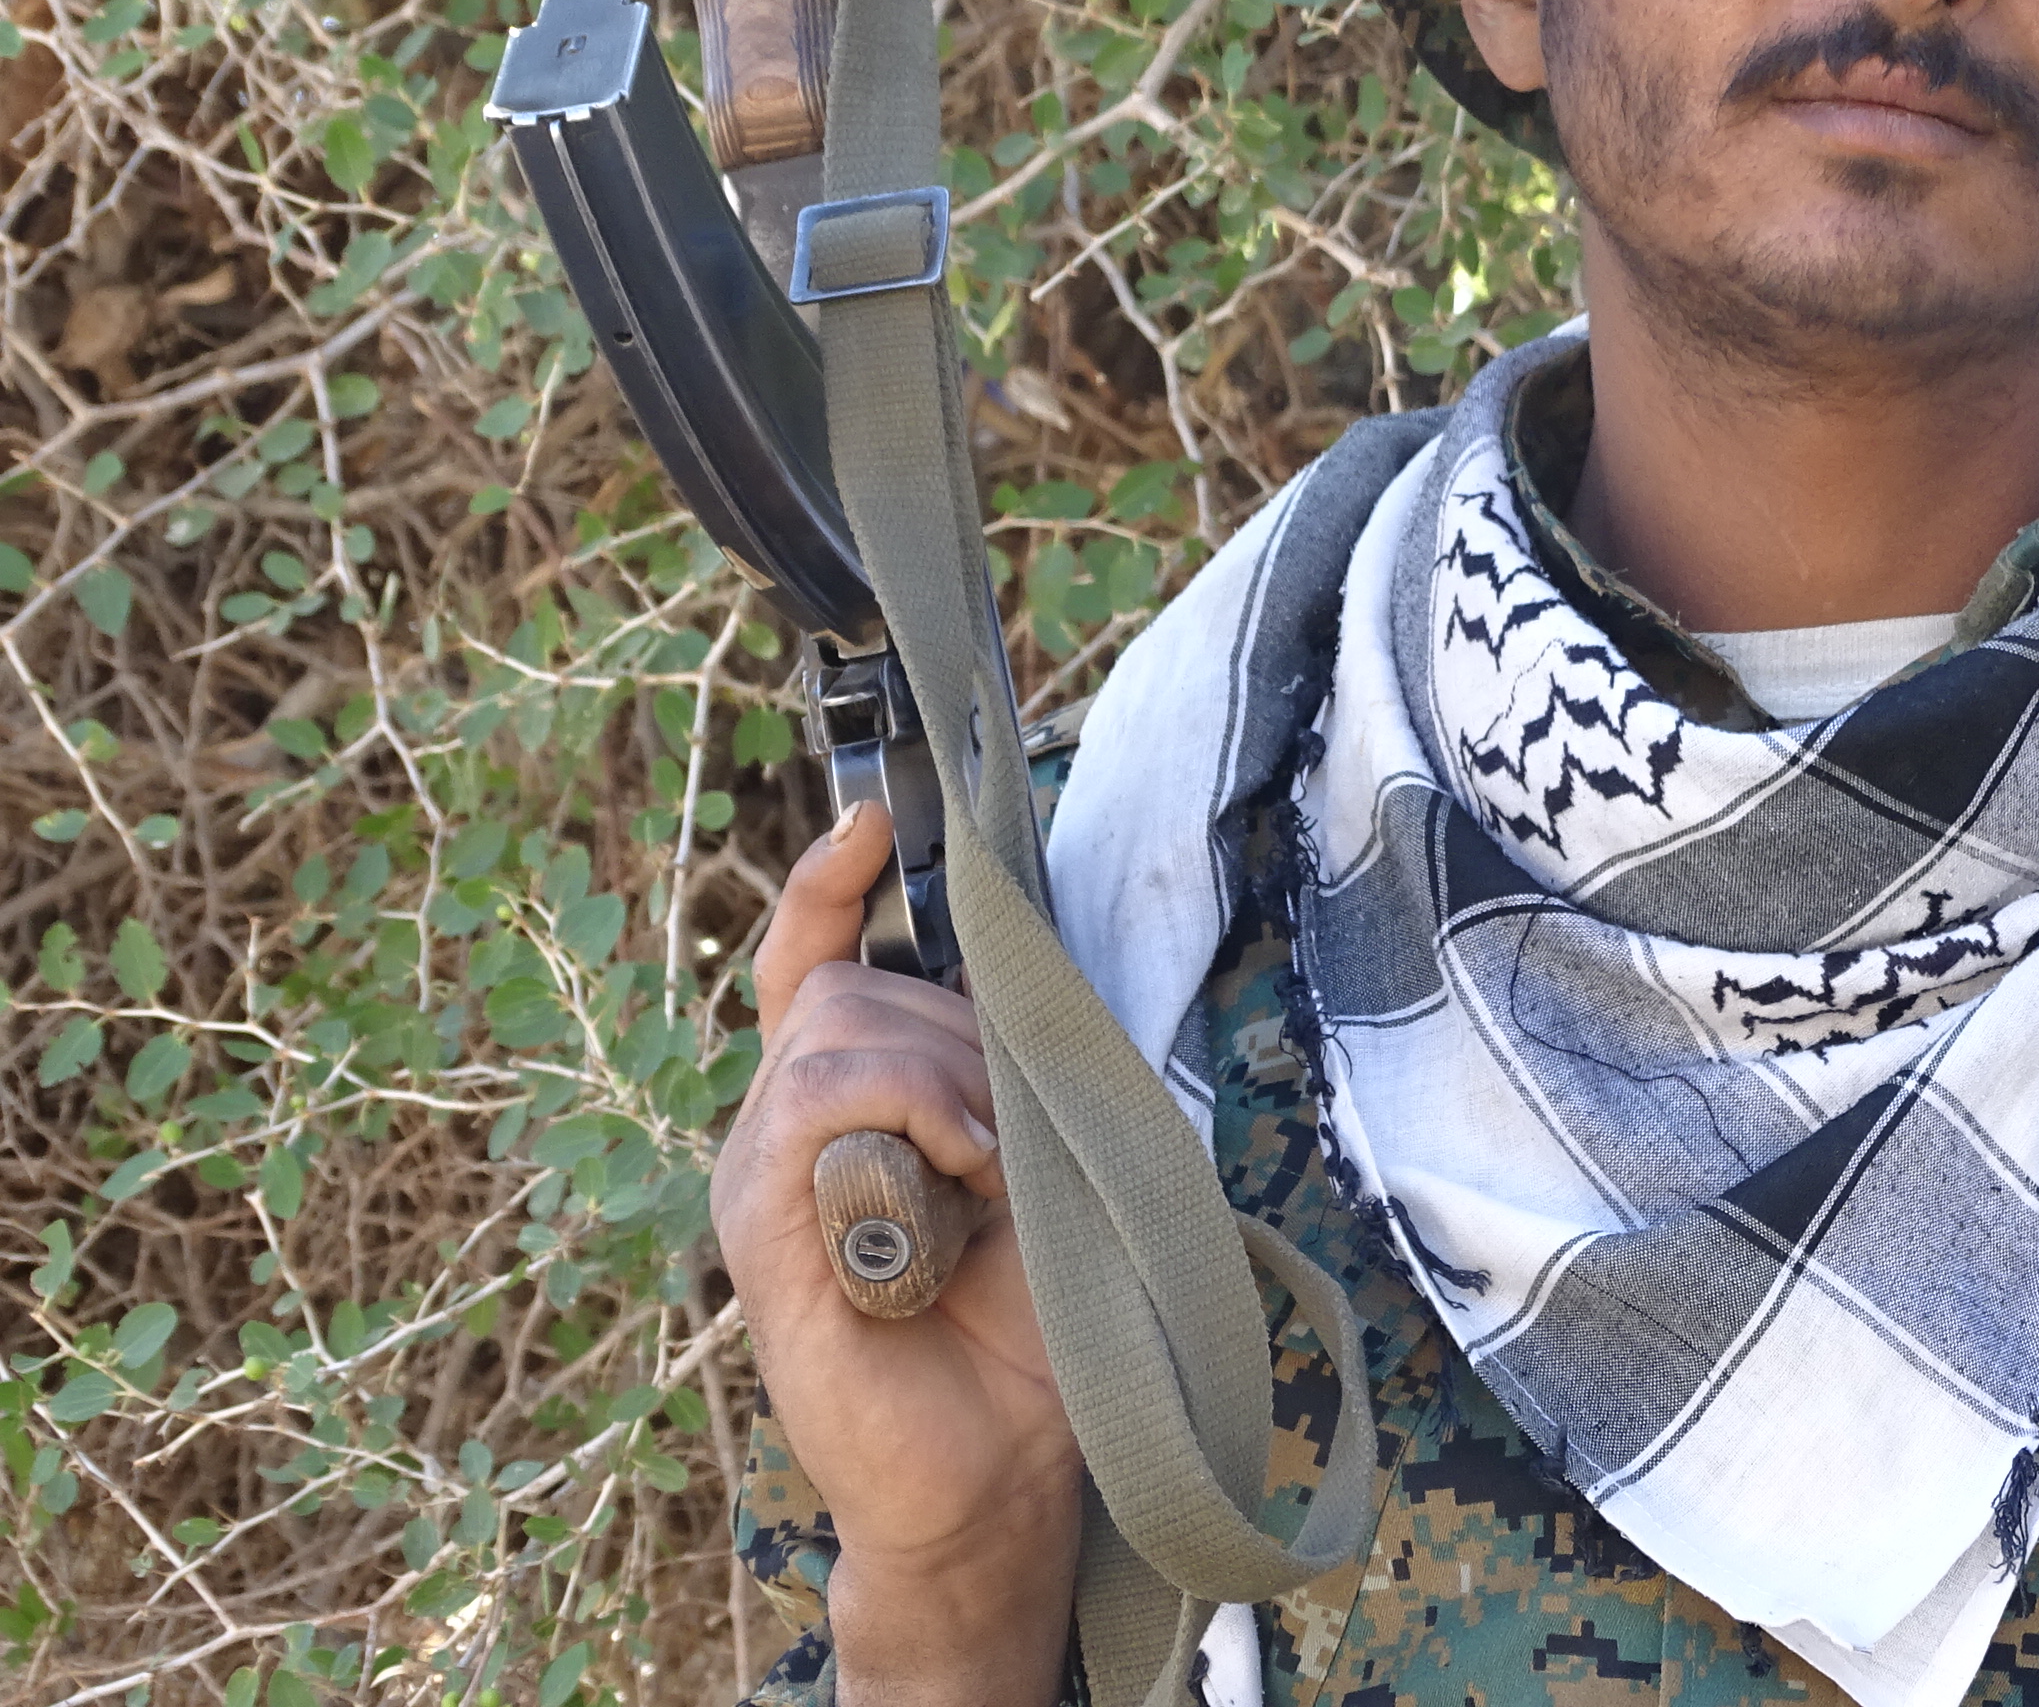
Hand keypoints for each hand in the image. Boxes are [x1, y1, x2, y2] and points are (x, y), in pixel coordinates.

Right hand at [710, 804, 1081, 1703]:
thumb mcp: (1038, 1153)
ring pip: (840, 1032)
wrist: (1007, 1461)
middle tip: (1013, 1139)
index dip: (827, 886)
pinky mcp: (759, 1229)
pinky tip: (957, 1184)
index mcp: (852, 1101)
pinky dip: (905, 1118)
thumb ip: (1001, 1066)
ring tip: (988, 1177)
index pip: (809, 961)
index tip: (868, 817)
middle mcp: (789, 1125)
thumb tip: (1012, 967)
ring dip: (944, 1081)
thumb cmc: (1035, 1312)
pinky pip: (816, 1103)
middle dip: (958, 1033)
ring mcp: (764, 1174)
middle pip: (852, 985)